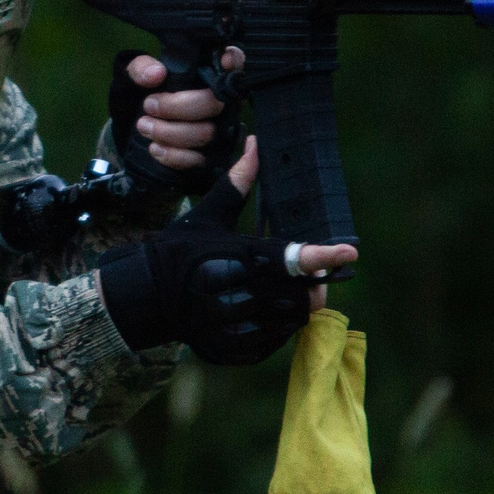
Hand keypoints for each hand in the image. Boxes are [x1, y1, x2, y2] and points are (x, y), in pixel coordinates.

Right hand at [95, 136, 363, 360]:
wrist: (146, 297)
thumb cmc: (180, 251)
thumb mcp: (207, 216)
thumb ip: (237, 184)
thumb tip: (256, 143)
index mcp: (228, 258)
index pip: (283, 258)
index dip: (318, 256)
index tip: (348, 252)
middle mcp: (227, 295)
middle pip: (295, 295)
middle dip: (311, 284)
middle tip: (316, 274)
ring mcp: (227, 329)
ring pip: (288, 320)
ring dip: (298, 306)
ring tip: (290, 291)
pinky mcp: (229, 351)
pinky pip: (273, 342)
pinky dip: (279, 326)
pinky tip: (269, 310)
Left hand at [124, 46, 241, 171]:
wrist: (130, 134)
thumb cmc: (140, 98)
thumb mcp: (131, 78)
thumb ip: (139, 68)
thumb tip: (156, 73)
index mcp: (206, 75)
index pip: (233, 63)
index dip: (234, 61)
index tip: (223, 60)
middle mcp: (219, 102)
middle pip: (213, 104)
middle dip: (177, 107)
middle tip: (148, 106)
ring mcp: (217, 131)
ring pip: (205, 133)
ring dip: (169, 132)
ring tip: (144, 126)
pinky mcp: (209, 157)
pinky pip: (198, 159)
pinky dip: (172, 155)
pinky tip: (155, 148)